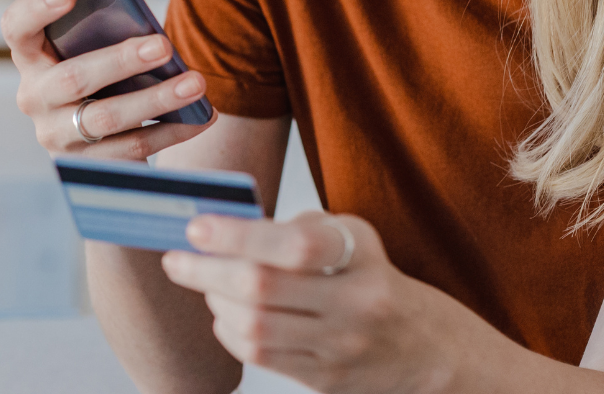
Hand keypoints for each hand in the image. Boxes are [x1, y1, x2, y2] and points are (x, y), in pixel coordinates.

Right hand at [1, 0, 214, 159]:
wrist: (98, 140)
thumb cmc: (101, 74)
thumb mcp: (91, 50)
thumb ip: (101, 31)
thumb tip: (141, 17)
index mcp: (31, 57)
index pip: (17, 28)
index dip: (36, 9)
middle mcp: (35, 97)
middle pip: (72, 78)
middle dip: (121, 61)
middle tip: (164, 46)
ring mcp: (56, 135)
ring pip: (106, 117)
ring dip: (157, 99)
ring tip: (196, 84)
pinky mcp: (85, 166)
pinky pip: (131, 148)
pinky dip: (171, 130)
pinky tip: (202, 117)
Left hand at [161, 212, 467, 393]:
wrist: (427, 348)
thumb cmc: (373, 278)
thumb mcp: (353, 239)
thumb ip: (299, 229)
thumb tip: (229, 228)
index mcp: (361, 257)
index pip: (293, 244)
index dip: (238, 234)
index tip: (197, 226)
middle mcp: (354, 303)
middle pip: (261, 290)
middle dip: (207, 272)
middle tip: (177, 257)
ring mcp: (339, 348)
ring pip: (254, 328)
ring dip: (216, 303)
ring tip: (205, 284)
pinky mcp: (324, 380)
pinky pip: (261, 356)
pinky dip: (232, 331)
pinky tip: (226, 313)